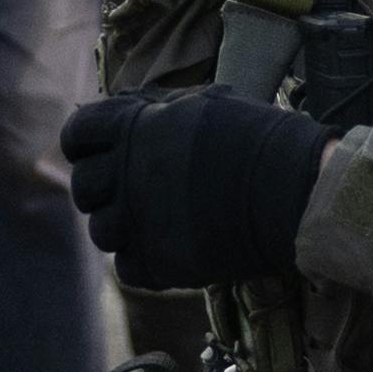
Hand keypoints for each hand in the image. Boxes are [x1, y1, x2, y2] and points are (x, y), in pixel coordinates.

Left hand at [61, 87, 334, 288]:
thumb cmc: (258, 138)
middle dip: (100, 189)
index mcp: (134, 128)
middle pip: (84, 187)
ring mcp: (141, 220)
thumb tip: (129, 105)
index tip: (97, 151)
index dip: (84, 142)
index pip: (77, 133)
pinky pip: (127, 268)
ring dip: (121, 227)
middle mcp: (127, 173)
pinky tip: (167, 245)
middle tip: (130, 190)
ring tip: (152, 220)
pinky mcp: (160, 261)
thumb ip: (158, 108)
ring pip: (101, 232)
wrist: (295, 190)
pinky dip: (142, 261)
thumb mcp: (205, 103)